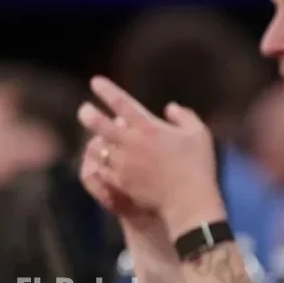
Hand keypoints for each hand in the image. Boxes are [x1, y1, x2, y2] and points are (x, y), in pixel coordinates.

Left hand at [77, 76, 226, 236]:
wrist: (188, 200)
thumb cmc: (197, 165)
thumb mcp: (199, 133)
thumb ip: (184, 116)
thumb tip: (170, 108)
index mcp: (148, 127)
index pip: (121, 103)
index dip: (106, 90)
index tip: (95, 81)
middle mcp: (130, 143)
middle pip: (99, 124)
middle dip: (88, 114)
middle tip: (83, 109)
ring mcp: (123, 164)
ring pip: (99, 148)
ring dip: (97, 141)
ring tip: (97, 138)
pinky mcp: (120, 182)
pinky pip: (103, 170)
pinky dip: (101, 163)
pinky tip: (103, 162)